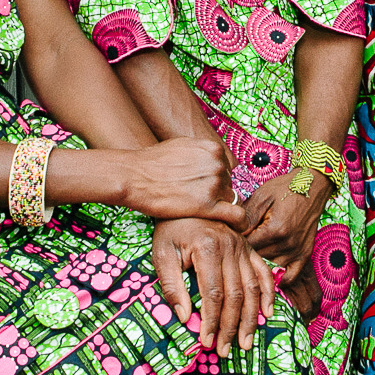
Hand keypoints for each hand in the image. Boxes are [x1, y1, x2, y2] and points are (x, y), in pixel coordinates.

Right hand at [121, 137, 245, 228]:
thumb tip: (211, 161)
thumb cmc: (152, 163)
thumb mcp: (182, 146)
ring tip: (203, 212)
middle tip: (199, 201)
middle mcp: (217, 164)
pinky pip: (237, 216)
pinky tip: (236, 228)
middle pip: (228, 183)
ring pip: (230, 199)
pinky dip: (240, 223)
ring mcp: (214, 184)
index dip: (216, 180)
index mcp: (213, 148)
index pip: (226, 168)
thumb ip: (201, 153)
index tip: (207, 189)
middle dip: (217, 193)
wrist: (134, 176)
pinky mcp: (208, 205)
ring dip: (220, 206)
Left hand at [153, 218, 275, 354]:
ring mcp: (242, 246)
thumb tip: (185, 318)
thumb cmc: (170, 229)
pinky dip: (268, 293)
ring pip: (252, 288)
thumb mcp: (162, 254)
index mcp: (208, 248)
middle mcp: (230, 247)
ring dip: (251, 318)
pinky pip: (263, 272)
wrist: (186, 202)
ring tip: (246, 342)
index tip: (206, 342)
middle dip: (230, 327)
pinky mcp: (248, 247)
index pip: (213, 294)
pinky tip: (267, 313)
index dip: (211, 321)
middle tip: (224, 350)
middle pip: (235, 295)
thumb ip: (172, 286)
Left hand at [241, 172, 329, 288]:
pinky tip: (270, 271)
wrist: (312, 186)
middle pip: (258, 259)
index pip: (248, 247)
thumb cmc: (284, 188)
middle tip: (241, 245)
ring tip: (253, 254)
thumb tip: (233, 235)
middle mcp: (288, 244)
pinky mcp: (305, 254)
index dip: (237, 242)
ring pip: (271, 269)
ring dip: (261, 263)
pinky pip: (291, 277)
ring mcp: (298, 251)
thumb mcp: (261, 197)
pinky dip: (280, 278)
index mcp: (275, 230)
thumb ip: (246, 218)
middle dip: (247, 253)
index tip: (232, 237)